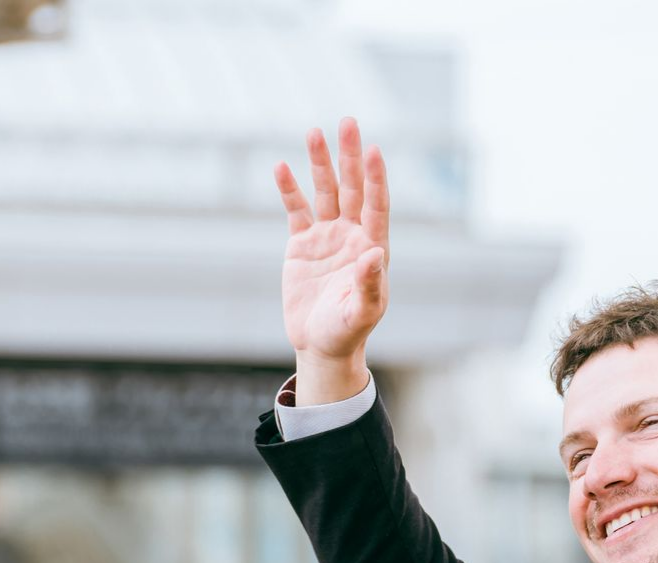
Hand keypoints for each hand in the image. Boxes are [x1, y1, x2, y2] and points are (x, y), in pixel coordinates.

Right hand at [275, 118, 390, 403]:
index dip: (376, 178)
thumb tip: (375, 253)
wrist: (321, 345)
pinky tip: (281, 166)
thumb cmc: (347, 332)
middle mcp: (352, 235)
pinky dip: (289, 189)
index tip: (373, 150)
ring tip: (314, 131)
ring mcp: (327, 236)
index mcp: (372, 247)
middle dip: (350, 156)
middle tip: (348, 122)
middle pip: (353, 187)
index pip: (376, 204)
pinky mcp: (302, 244)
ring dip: (320, 163)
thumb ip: (369, 283)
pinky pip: (296, 210)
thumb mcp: (360, 312)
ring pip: (325, 192)